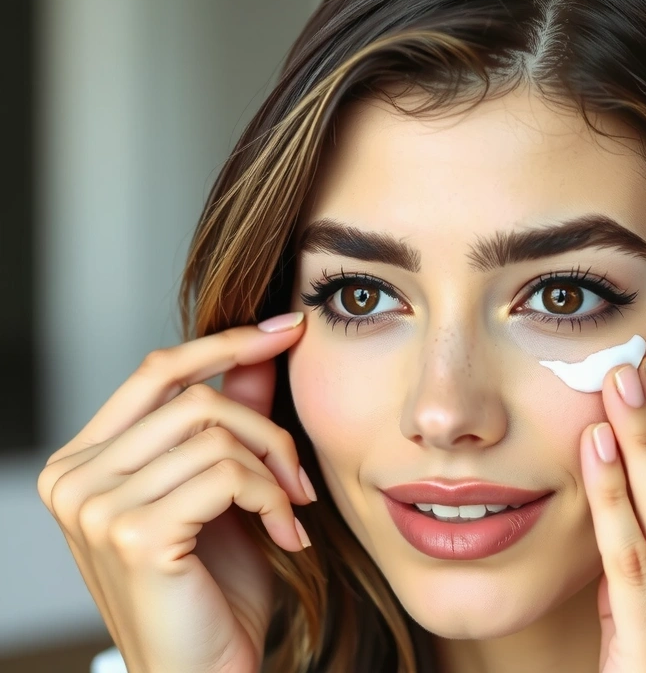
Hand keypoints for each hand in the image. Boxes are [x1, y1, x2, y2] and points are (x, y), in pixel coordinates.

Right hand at [37, 312, 313, 672]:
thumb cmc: (214, 590)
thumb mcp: (225, 491)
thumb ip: (233, 420)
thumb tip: (263, 348)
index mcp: (84, 460)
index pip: (158, 371)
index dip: (225, 343)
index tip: (288, 328)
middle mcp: (73, 478)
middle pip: (195, 397)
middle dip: (265, 429)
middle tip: (300, 478)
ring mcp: (94, 506)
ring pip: (215, 433)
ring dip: (274, 470)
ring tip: (292, 510)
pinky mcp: (133, 533)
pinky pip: (227, 475)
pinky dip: (272, 499)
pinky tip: (286, 536)